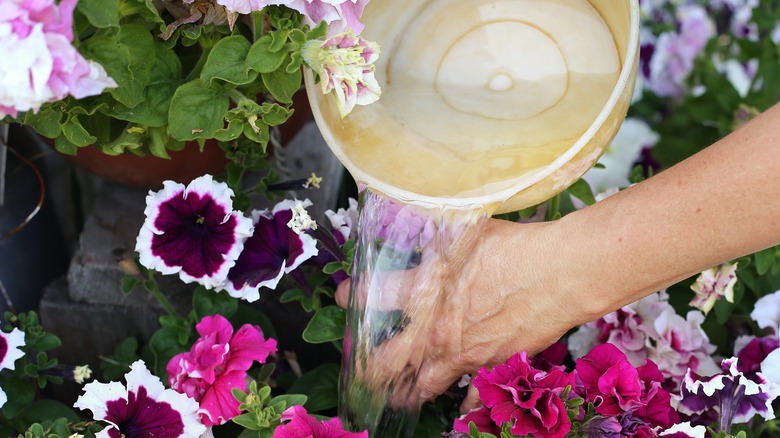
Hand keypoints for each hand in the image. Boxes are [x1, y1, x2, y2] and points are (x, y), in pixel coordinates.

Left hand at [335, 218, 592, 410]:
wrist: (561, 273)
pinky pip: (472, 394)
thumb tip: (419, 211)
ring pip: (425, 384)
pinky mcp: (493, 365)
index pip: (372, 297)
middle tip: (362, 369)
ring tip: (397, 395)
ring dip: (407, 390)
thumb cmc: (517, 246)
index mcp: (424, 292)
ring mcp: (464, 352)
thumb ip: (439, 231)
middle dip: (370, 367)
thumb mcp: (468, 228)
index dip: (351, 296)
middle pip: (389, 359)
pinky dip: (465, 402)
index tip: (344, 297)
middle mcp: (437, 329)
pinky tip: (459, 407)